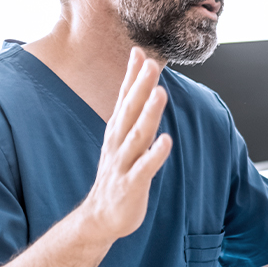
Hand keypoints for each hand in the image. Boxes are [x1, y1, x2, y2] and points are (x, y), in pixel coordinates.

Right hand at [81, 48, 173, 240]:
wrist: (101, 216)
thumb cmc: (118, 173)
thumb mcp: (122, 140)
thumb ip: (132, 115)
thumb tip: (144, 87)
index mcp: (117, 132)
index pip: (125, 98)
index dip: (132, 76)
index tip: (139, 51)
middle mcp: (118, 143)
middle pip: (130, 111)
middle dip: (141, 87)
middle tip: (151, 63)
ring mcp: (124, 163)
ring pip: (138, 136)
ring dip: (149, 114)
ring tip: (160, 93)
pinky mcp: (131, 184)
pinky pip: (145, 168)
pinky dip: (155, 155)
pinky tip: (166, 141)